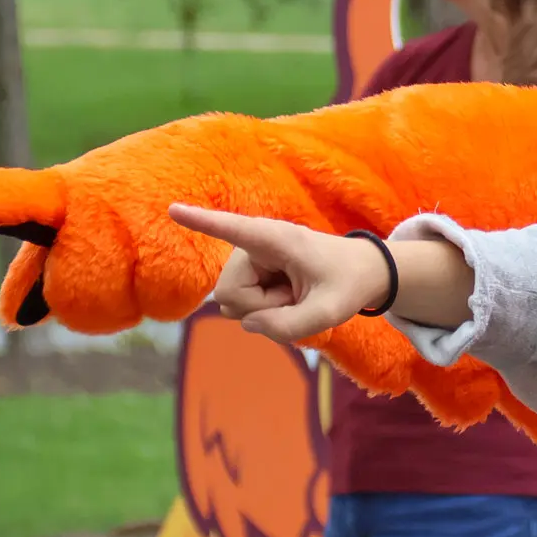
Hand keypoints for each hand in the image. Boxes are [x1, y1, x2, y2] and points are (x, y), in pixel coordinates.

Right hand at [178, 206, 391, 343]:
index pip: (232, 229)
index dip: (202, 221)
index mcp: (277, 239)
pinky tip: (288, 298)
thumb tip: (248, 324)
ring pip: (232, 303)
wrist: (362, 273)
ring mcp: (251, 260)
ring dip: (265, 309)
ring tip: (295, 294)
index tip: (174, 209)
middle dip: (260, 307)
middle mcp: (257, 245)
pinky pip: (241, 305)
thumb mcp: (328, 312)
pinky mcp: (250, 273)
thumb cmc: (348, 284)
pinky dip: (265, 310)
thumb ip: (288, 327)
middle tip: (297, 297)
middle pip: (229, 294)